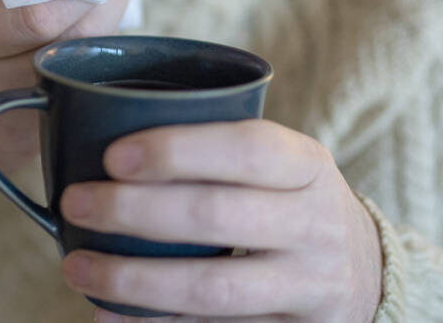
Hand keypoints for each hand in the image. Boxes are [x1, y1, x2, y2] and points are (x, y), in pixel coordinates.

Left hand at [57, 120, 382, 322]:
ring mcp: (307, 285)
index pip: (247, 148)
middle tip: (77, 202)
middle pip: (218, 216)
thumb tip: (100, 138)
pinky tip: (107, 316)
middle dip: (136, 211)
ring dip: (135, 279)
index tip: (113, 155)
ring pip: (212, 286)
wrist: (365, 273)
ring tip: (77, 266)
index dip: (178, 150)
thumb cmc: (292, 202)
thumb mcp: (283, 166)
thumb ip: (219, 153)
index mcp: (308, 165)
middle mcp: (315, 224)